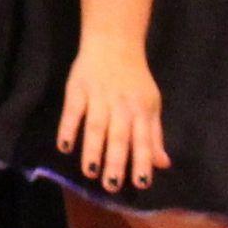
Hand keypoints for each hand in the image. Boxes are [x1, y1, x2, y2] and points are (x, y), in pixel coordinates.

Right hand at [56, 40, 165, 189]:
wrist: (114, 42)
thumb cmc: (134, 78)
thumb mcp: (150, 104)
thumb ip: (154, 135)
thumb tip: (163, 164)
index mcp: (142, 110)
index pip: (144, 139)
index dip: (143, 161)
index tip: (141, 184)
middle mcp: (122, 105)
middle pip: (120, 136)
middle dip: (116, 161)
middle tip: (112, 186)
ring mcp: (99, 96)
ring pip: (96, 126)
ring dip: (93, 149)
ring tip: (90, 172)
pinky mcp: (78, 88)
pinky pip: (72, 110)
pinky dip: (68, 128)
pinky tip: (65, 147)